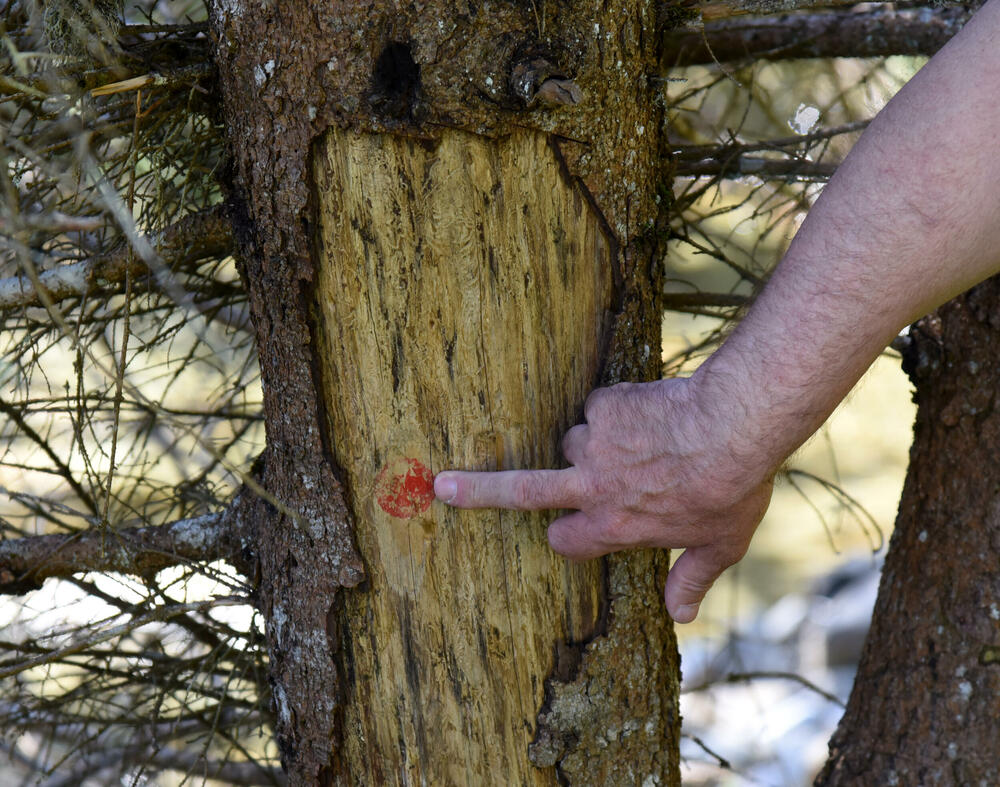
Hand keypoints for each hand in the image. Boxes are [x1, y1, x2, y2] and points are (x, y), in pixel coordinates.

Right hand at [434, 376, 776, 622]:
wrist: (733, 427)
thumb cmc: (731, 490)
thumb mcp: (719, 546)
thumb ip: (691, 579)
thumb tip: (680, 615)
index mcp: (612, 526)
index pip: (564, 540)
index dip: (567, 534)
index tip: (573, 526)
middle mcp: (592, 487)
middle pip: (519, 491)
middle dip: (477, 491)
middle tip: (442, 486)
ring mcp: (593, 444)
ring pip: (571, 441)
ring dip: (593, 442)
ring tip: (640, 440)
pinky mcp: (603, 406)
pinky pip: (599, 406)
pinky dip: (618, 409)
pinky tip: (651, 411)